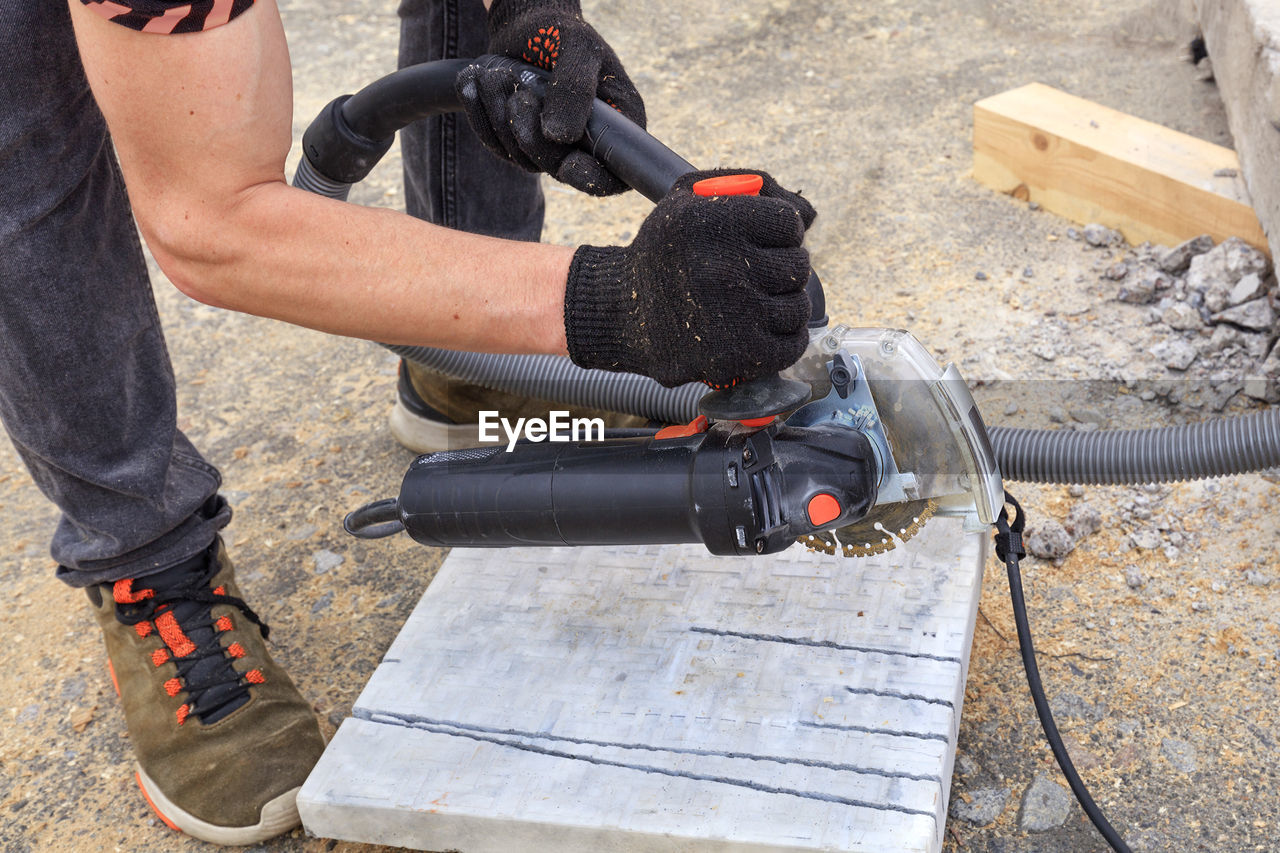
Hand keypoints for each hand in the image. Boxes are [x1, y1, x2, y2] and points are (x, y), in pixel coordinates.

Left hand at [457, 0, 644, 195]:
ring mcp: (552, 147)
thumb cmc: (560, 32)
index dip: (592, 178)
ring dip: (500, 118)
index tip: (569, 163)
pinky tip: (475, 83)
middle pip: (560, 170)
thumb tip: (560, 136)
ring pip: (523, 159)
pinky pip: (496, 145)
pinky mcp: (519, 143)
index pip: (614, 176)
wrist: (524, 25)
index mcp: (618, 126)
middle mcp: (586, 144)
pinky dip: (481, 114)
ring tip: (495, 74)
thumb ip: (575, 88)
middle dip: (532, 137)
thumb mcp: (578, 47)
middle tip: (518, 96)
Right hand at [564, 169, 815, 386]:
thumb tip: (810, 216)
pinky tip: (759, 329)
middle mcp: (721, 268)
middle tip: (754, 275)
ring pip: (798, 307)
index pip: (790, 223)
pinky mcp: (736, 355)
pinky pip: (791, 345)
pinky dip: (783, 339)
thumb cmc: (667, 251)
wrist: (622, 312)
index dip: (779, 232)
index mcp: (711, 222)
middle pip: (798, 265)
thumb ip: (754, 187)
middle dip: (781, 268)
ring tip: (752, 303)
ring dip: (782, 306)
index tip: (758, 241)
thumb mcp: (691, 197)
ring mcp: (731, 315)